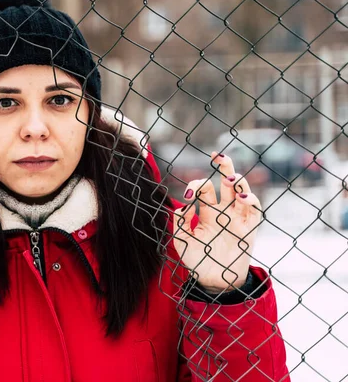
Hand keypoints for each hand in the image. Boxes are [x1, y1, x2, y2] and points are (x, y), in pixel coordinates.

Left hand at [173, 152, 262, 293]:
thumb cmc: (197, 260)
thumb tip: (183, 207)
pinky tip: (242, 197)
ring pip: (242, 191)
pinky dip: (251, 200)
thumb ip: (180, 224)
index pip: (205, 189)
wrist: (213, 281)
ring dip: (238, 181)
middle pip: (227, 182)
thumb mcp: (182, 242)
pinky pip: (255, 210)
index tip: (189, 195)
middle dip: (224, 166)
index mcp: (207, 211)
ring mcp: (238, 218)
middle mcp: (223, 211)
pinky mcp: (249, 229)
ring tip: (230, 177)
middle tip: (217, 155)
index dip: (196, 186)